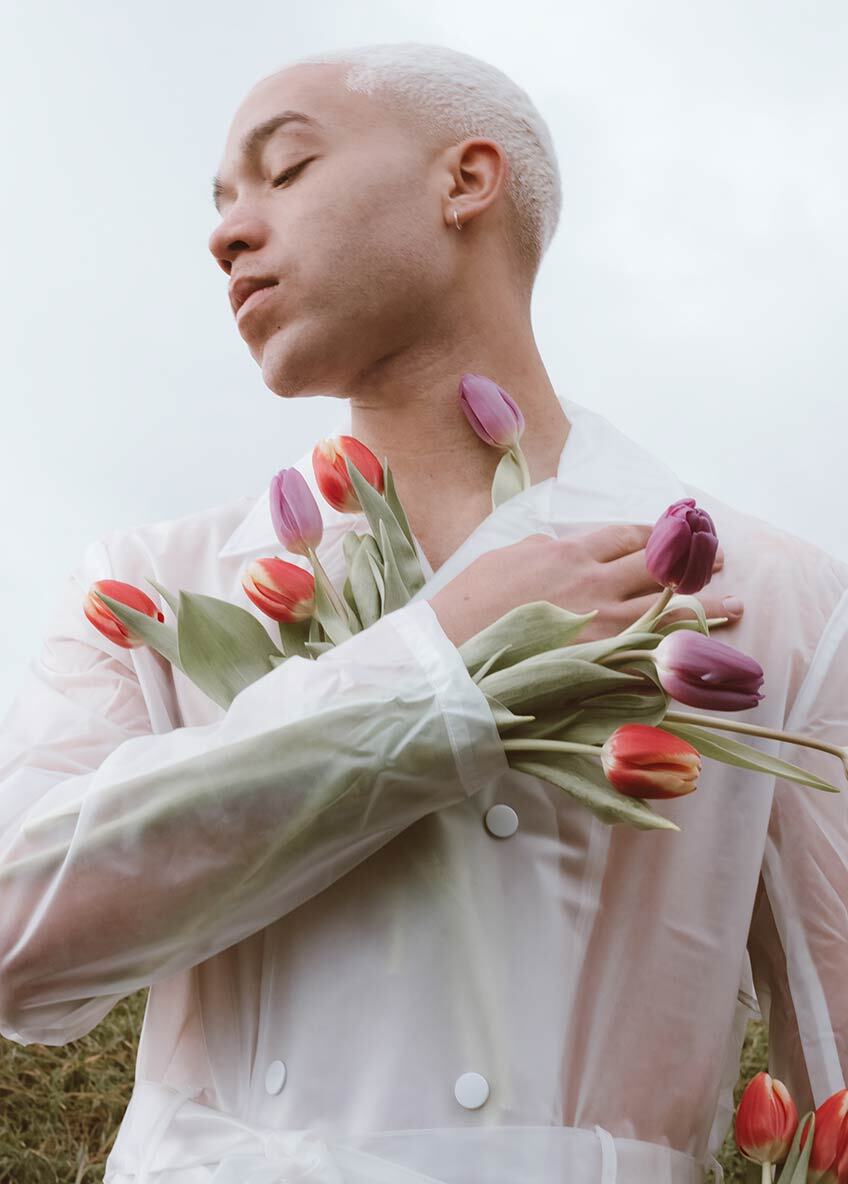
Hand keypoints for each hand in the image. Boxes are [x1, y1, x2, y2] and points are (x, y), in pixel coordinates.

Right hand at [427, 524, 738, 647]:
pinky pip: (655, 656)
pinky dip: (683, 653)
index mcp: (568, 554)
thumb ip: (538, 551)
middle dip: (694, 562)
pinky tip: (704, 654)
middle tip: (720, 558)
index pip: (625, 535)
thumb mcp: (501, 561)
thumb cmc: (466, 608)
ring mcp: (603, 627)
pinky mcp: (602, 666)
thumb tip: (557, 547)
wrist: (451, 658)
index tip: (675, 533)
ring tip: (736, 604)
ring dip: (707, 607)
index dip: (655, 533)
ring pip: (669, 611)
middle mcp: (594, 584)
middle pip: (659, 567)